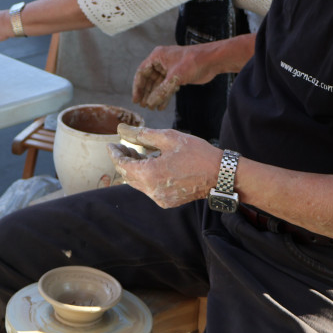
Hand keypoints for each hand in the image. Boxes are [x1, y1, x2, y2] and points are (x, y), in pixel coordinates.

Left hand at [105, 124, 221, 208]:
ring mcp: (160, 198)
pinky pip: (149, 189)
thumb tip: (122, 130)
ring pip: (138, 183)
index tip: (112, 145)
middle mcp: (152, 190)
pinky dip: (146, 177)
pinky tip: (152, 165)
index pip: (122, 165)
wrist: (220, 175)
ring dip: (135, 169)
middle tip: (124, 146)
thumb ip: (142, 135)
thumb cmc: (197, 153)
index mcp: (149, 174)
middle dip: (124, 160)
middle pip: (128, 175)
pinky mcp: (167, 202)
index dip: (115, 153)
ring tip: (138, 153)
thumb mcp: (169, 138)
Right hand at [132, 44, 217, 109]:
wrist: (212, 61)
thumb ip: (161, 91)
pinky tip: (161, 106)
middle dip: (146, 93)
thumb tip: (150, 103)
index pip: (141, 72)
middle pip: (148, 79)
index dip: (138, 87)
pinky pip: (167, 87)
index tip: (136, 100)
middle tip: (143, 106)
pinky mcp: (177, 75)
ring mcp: (169, 69)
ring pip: (158, 84)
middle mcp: (161, 62)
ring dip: (155, 96)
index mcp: (157, 57)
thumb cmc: (193, 62)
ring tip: (152, 108)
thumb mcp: (175, 78)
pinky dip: (164, 96)